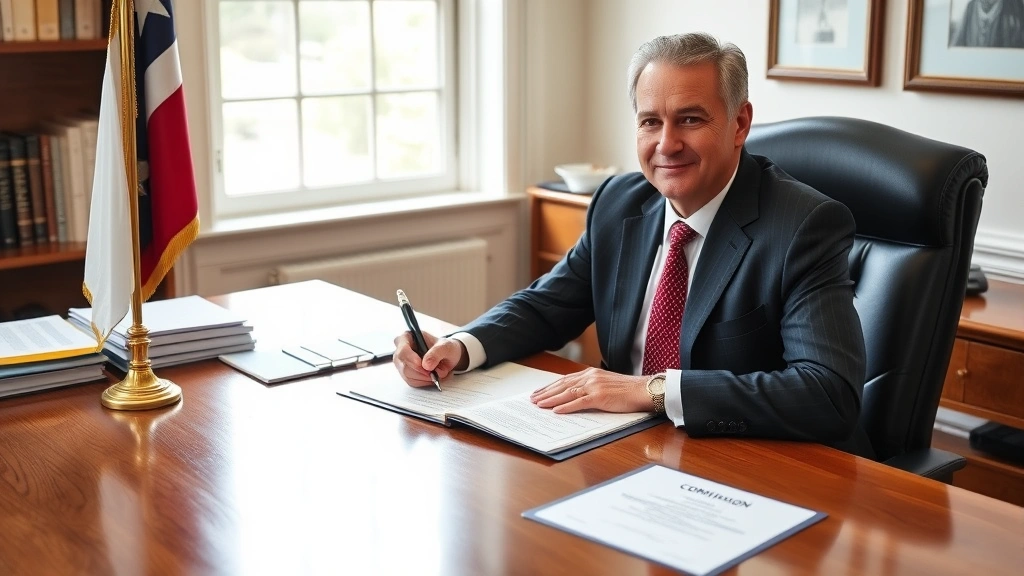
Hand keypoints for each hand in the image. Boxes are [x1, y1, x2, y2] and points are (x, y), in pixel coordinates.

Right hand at [393, 331, 466, 387]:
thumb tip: (426, 365)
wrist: (448, 356)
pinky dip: (424, 381)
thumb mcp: (446, 347)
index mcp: (408, 337)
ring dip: (424, 377)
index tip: (423, 365)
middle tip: (435, 372)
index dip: (411, 359)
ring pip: (407, 375)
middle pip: (404, 365)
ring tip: (436, 372)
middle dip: (421, 371)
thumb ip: (436, 353)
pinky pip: (412, 382)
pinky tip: (432, 376)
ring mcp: (402, 363)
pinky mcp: (406, 374)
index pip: (402, 350)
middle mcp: (401, 350)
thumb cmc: (445, 348)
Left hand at [529, 368, 652, 413]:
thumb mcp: (606, 384)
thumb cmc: (628, 390)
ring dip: (551, 399)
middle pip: (562, 385)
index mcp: (591, 374)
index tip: (539, 391)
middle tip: (533, 399)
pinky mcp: (600, 397)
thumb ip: (592, 387)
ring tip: (539, 405)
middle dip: (546, 392)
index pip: (565, 380)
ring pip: (567, 393)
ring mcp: (594, 386)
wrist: (644, 390)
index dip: (550, 386)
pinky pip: (579, 402)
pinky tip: (556, 411)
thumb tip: (577, 395)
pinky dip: (566, 407)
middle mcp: (590, 377)